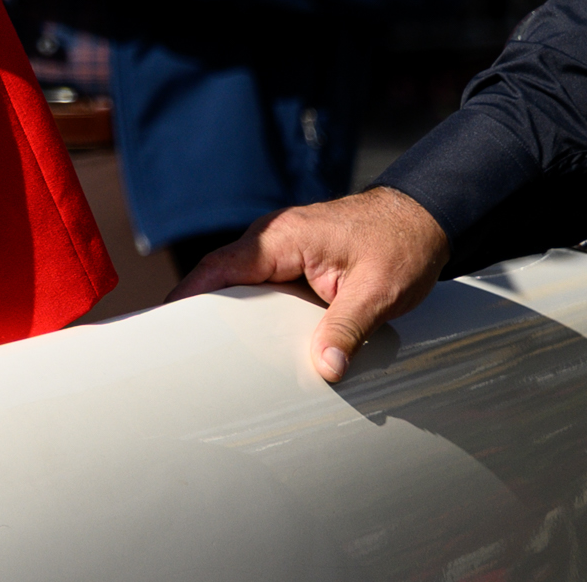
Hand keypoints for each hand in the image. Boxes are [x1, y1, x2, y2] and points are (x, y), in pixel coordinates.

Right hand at [173, 185, 450, 382]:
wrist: (423, 218)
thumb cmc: (402, 245)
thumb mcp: (379, 293)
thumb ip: (347, 329)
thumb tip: (326, 368)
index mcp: (282, 238)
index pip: (220, 267)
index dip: (188, 295)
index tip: (163, 322)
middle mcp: (272, 237)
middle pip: (220, 275)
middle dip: (199, 308)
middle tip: (180, 349)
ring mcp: (280, 245)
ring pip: (239, 279)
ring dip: (226, 309)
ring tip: (209, 349)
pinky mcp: (292, 256)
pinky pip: (258, 280)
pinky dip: (249, 305)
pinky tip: (251, 335)